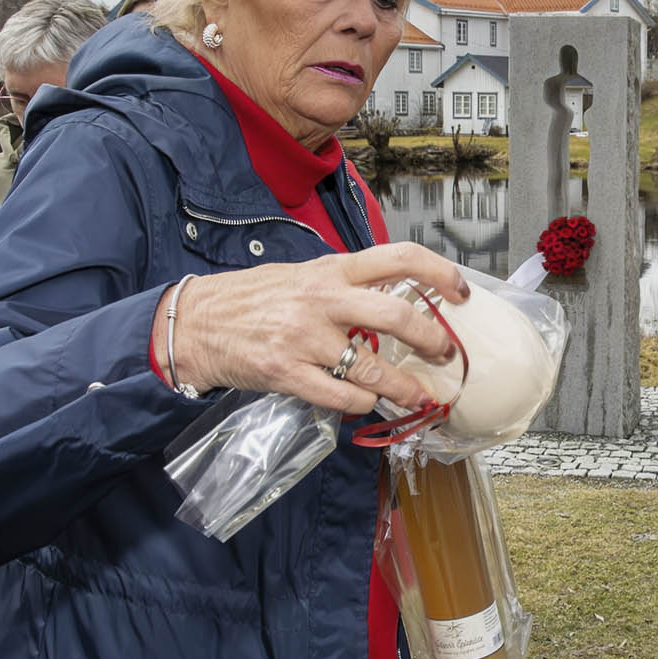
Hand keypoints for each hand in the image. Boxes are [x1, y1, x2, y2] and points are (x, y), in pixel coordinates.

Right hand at [155, 244, 469, 414]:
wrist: (195, 322)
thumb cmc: (252, 299)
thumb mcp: (303, 276)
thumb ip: (346, 285)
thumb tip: (396, 299)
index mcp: (331, 270)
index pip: (399, 257)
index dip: (440, 272)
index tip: (461, 291)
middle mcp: (323, 300)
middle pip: (396, 316)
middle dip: (432, 340)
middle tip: (445, 354)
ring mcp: (305, 338)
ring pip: (373, 367)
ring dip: (405, 387)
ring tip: (420, 395)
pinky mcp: (288, 373)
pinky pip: (342, 395)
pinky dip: (363, 401)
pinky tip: (367, 400)